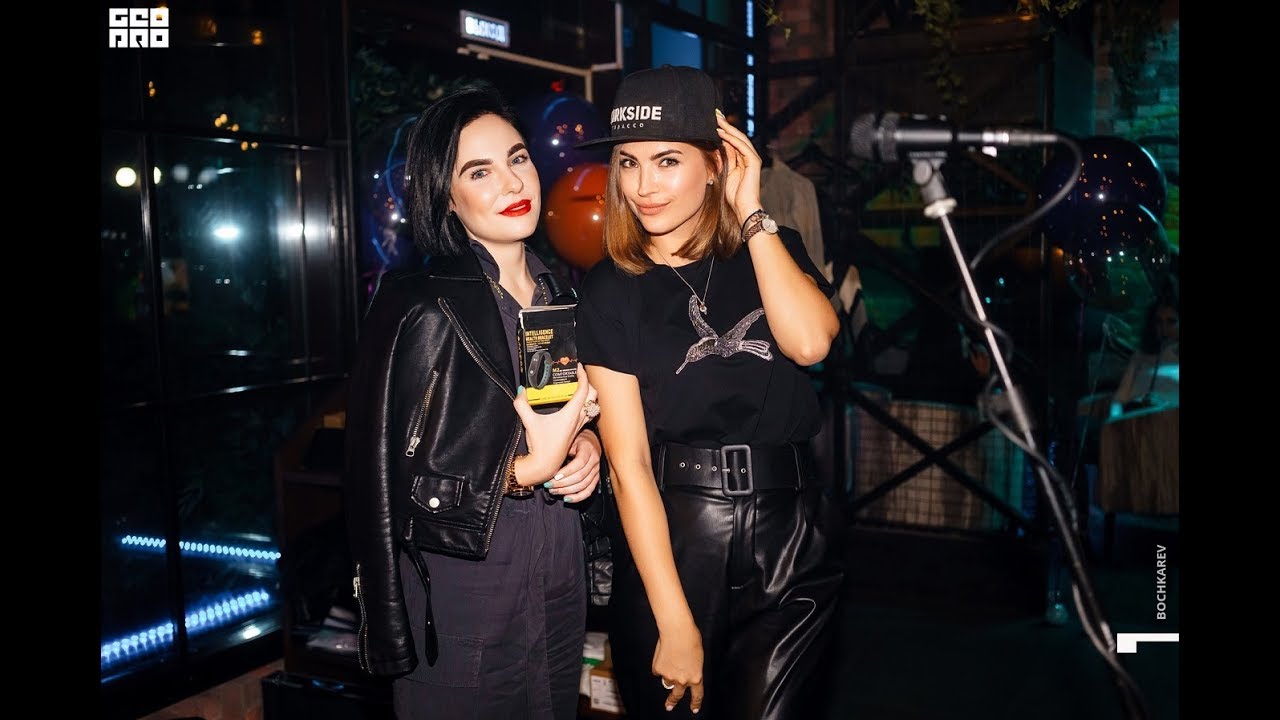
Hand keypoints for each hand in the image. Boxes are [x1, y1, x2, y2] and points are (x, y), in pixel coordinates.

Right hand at [511, 366, 592, 484]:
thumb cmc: (540, 445)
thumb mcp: (528, 422)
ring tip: (577, 387)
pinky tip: (574, 403)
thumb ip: (522, 404)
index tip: (578, 367)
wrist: (545, 465)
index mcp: (571, 414)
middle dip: (589, 383)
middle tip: (577, 376)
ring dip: (589, 395)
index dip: (583, 376)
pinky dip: (586, 405)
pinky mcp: (577, 431)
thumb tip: (520, 390)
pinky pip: (588, 414)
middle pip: (593, 396)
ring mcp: (579, 426)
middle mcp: (578, 419)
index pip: (584, 390)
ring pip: (593, 406)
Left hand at [545, 428, 601, 502]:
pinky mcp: (595, 478)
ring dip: (567, 490)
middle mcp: (594, 461)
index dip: (566, 471)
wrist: (589, 442)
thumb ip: (561, 449)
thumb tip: (545, 461)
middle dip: (563, 483)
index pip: (579, 463)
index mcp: (588, 449)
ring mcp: (596, 471)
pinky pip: (588, 491)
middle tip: (549, 485)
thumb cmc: (576, 440)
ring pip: (584, 485)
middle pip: (581, 476)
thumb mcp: (569, 440)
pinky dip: (577, 497)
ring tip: (554, 491)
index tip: (554, 476)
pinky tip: (566, 498)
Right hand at [653, 626, 703, 713]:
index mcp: (696, 677)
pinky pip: (658, 670)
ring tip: (669, 662)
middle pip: (677, 695)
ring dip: (667, 675)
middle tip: (669, 706)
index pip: (697, 695)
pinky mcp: (658, 669)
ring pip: (666, 680)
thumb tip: (683, 672)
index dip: (695, 703)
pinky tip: (664, 654)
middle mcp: (682, 680)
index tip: (693, 709)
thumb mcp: (698, 658)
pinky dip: (660, 665)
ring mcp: (669, 676)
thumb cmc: (691, 639)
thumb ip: (692, 669)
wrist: (677, 631)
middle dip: (672, 702)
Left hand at [715, 112, 761, 224]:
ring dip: (729, 129)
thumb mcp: (724, 173)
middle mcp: (748, 157)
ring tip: (718, 121)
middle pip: (737, 137)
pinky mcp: (754, 162)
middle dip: (726, 126)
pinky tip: (723, 133)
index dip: (724, 131)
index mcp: (742, 160)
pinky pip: (742, 147)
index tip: (713, 122)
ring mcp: (752, 159)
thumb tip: (717, 147)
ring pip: (740, 139)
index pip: (732, 141)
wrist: (743, 208)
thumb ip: (723, 160)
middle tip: (716, 115)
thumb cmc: (734, 195)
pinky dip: (732, 139)